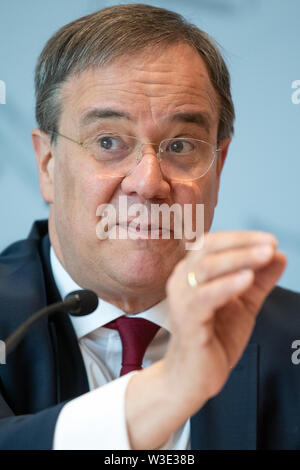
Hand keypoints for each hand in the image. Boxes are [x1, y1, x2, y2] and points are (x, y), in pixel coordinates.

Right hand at [126, 231, 285, 448]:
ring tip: (264, 256)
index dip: (243, 238)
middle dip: (242, 244)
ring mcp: (181, 299)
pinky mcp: (185, 320)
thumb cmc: (213, 338)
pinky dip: (226, 286)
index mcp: (193, 273)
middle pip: (208, 249)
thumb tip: (279, 256)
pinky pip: (204, 298)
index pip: (215, 243)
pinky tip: (246, 279)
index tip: (270, 240)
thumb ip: (260, 281)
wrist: (193, 378)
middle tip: (270, 245)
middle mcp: (182, 280)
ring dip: (237, 259)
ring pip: (205, 268)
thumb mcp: (244, 304)